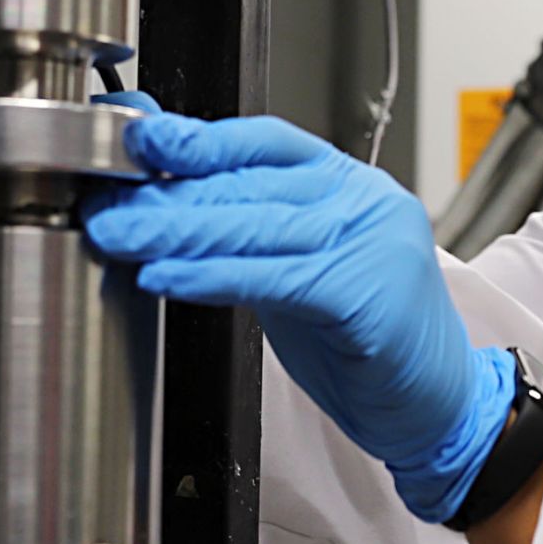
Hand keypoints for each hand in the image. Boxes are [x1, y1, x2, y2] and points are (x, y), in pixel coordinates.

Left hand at [85, 111, 512, 525]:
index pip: (264, 142)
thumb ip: (245, 231)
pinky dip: (212, 276)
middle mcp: (363, 201)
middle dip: (166, 194)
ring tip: (119, 235)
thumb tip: (163, 201)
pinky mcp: (366, 293)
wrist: (438, 405)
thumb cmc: (366, 342)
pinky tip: (167, 277)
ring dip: (175, 232)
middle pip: (249, 184)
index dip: (198, 139)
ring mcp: (371, 242)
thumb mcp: (298, 269)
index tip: (139, 138)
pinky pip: (272, 277)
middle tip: (105, 202)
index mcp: (348, 184)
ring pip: (255, 225)